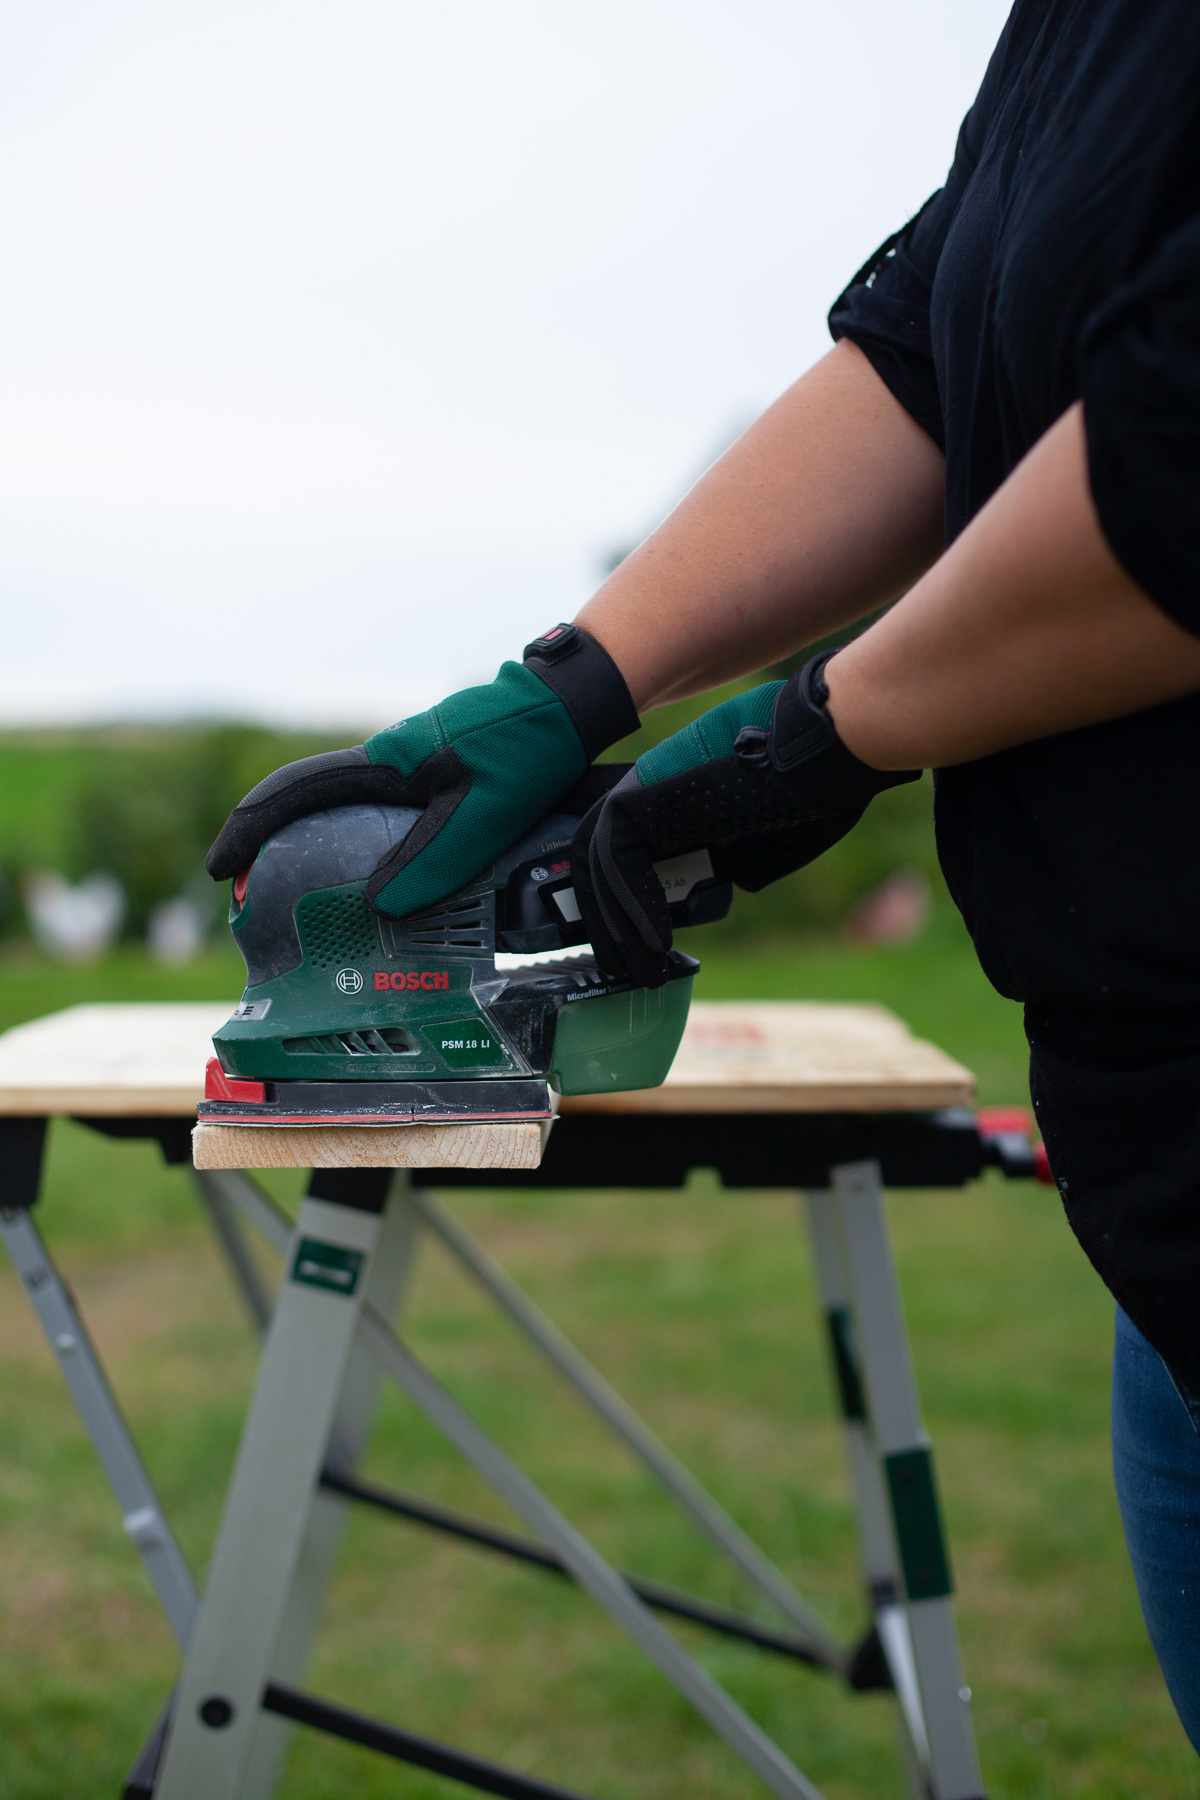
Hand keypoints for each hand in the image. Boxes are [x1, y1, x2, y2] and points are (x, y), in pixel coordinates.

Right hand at [206, 624, 638, 915]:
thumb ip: (432, 859)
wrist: (567, 707)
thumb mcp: (480, 813)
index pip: (293, 792)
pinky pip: (381, 821)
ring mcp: (410, 773)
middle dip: (274, 851)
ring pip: (345, 816)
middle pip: (309, 807)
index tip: (220, 869)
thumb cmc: (525, 750)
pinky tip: (379, 892)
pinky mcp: (435, 783)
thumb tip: (376, 906)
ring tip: (311, 914)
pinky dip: (362, 854)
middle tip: (257, 906)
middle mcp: (386, 766)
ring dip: (318, 858)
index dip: (249, 829)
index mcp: (383, 764)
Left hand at [570, 652, 919, 984]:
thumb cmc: (816, 787)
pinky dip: (633, 908)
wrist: (828, 750)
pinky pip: (618, 863)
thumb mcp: (772, 840)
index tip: (644, 947)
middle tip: (626, 970)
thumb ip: (742, 858)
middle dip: (610, 922)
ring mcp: (643, 789)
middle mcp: (653, 789)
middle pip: (603, 861)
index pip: (630, 854)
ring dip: (617, 926)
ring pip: (602, 866)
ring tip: (641, 973)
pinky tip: (657, 946)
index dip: (627, 903)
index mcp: (680, 795)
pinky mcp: (642, 798)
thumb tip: (731, 881)